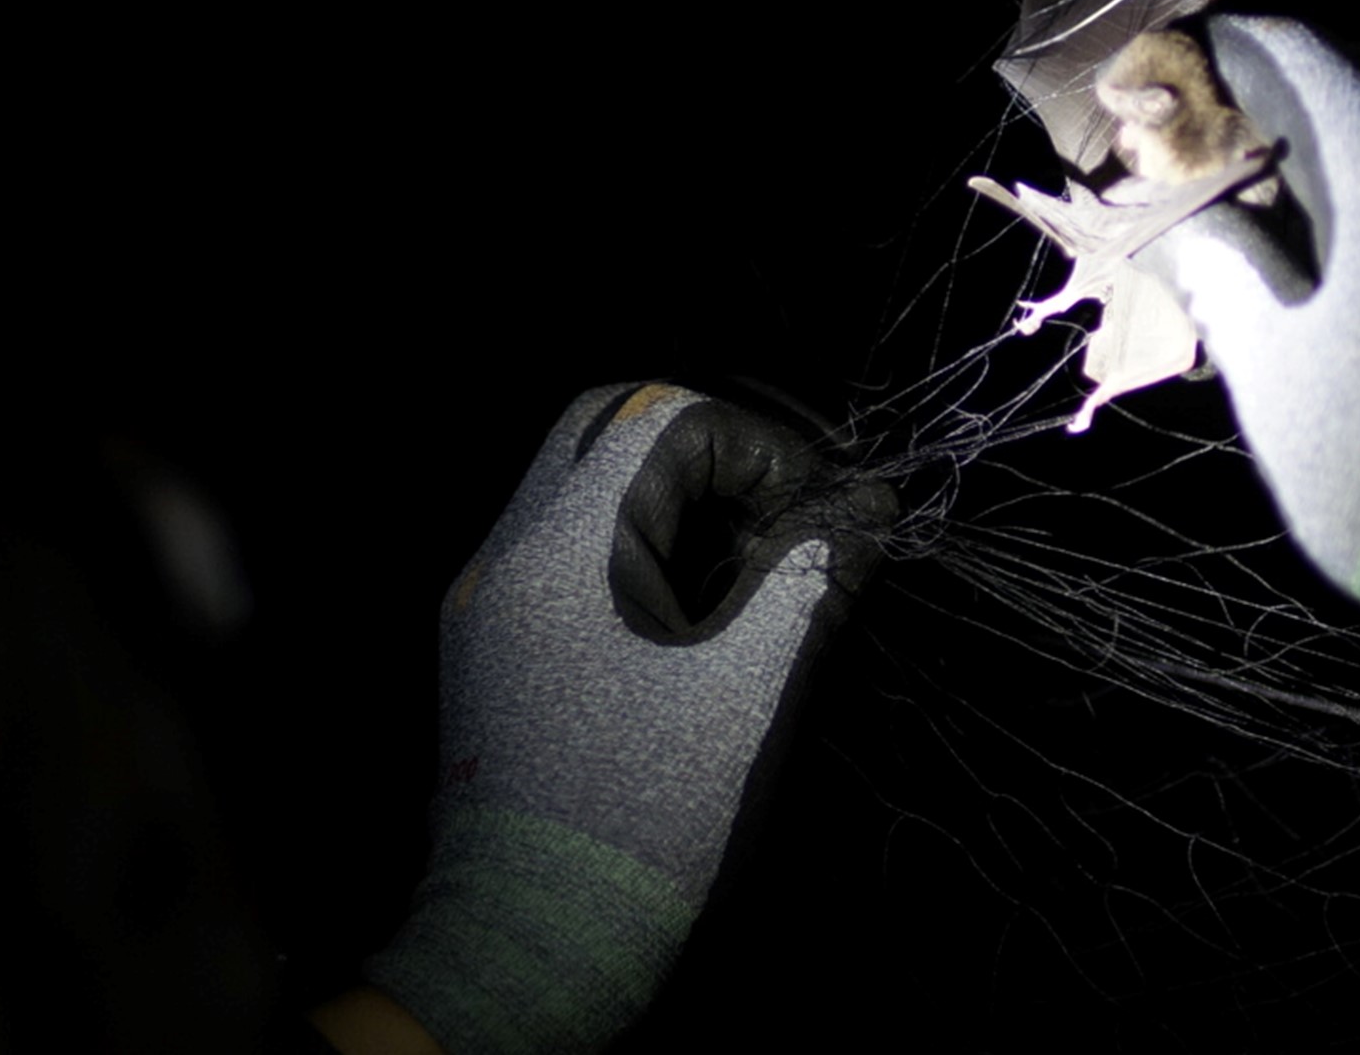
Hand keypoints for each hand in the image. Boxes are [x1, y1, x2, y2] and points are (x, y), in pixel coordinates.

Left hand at [361, 382, 892, 1054]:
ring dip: (675, 501)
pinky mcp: (492, 645)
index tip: (813, 514)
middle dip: (709, 453)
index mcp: (565, 548)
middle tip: (776, 524)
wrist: (530, 944)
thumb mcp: (755, 689)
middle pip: (609, 425)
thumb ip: (815, 575)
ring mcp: (489, 599)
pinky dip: (639, 548)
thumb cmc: (650, 818)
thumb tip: (871, 504)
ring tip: (745, 580)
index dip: (759, 444)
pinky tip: (693, 622)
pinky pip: (567, 548)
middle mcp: (509, 553)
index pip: (664, 415)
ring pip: (583, 483)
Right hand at [1163, 15, 1359, 782]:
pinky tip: (1352, 248)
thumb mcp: (1277, 373)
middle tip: (1206, 136)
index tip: (1163, 77)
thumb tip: (1194, 215)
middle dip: (1280, 87)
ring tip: (1269, 195)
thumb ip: (1224, 270)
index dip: (1220, 51)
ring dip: (1341, 135)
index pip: (1297, 50)